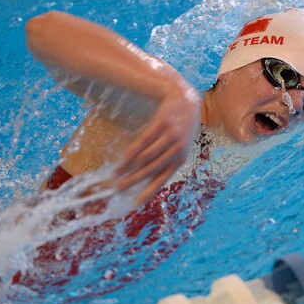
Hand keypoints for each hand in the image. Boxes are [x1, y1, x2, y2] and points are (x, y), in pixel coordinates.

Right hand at [115, 85, 200, 205]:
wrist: (186, 101)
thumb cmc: (182, 127)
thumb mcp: (181, 145)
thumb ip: (169, 160)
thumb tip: (148, 177)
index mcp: (181, 159)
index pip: (162, 179)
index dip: (149, 192)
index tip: (136, 202)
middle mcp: (177, 149)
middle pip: (151, 169)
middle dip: (134, 180)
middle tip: (119, 188)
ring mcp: (170, 136)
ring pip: (146, 156)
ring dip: (130, 167)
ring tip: (117, 173)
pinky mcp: (162, 124)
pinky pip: (144, 140)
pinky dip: (132, 151)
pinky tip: (123, 158)